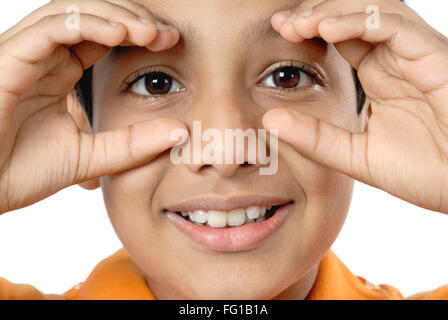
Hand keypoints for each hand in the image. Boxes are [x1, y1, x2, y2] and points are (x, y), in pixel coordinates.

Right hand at [0, 0, 187, 213]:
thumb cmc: (21, 172)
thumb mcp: (91, 156)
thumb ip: (133, 144)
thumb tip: (181, 131)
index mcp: (60, 74)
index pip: (104, 37)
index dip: (139, 35)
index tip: (171, 42)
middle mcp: (44, 57)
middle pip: (93, 16)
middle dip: (133, 19)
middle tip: (167, 33)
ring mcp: (25, 54)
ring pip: (72, 12)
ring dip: (116, 16)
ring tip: (150, 31)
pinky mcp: (8, 57)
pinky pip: (50, 27)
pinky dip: (87, 24)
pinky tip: (120, 34)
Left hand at [263, 0, 447, 212]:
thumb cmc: (422, 173)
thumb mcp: (355, 156)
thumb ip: (315, 138)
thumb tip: (268, 120)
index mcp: (379, 76)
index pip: (340, 37)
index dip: (308, 29)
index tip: (278, 30)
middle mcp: (396, 59)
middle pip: (352, 16)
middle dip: (314, 14)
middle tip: (281, 22)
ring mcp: (415, 55)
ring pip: (373, 11)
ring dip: (332, 12)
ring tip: (300, 23)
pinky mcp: (435, 57)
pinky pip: (395, 26)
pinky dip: (361, 21)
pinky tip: (328, 29)